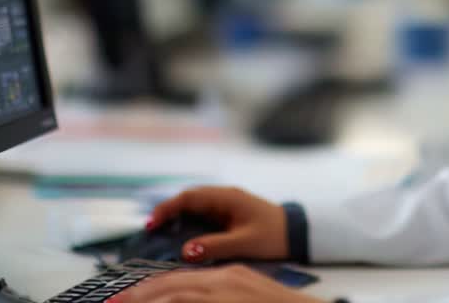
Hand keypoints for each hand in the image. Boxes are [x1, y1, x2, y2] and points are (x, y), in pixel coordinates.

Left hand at [107, 265, 323, 302]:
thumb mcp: (247, 299)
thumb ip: (220, 298)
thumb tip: (186, 300)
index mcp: (229, 276)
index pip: (180, 279)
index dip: (150, 289)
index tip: (128, 298)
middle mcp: (226, 279)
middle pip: (170, 284)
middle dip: (138, 296)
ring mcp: (228, 293)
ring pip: (175, 295)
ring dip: (146, 302)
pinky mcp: (230, 301)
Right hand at [149, 186, 288, 262]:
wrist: (298, 232)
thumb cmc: (274, 236)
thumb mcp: (245, 243)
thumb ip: (215, 246)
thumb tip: (185, 252)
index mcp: (226, 198)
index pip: (189, 198)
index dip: (167, 209)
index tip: (151, 224)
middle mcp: (223, 196)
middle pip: (188, 199)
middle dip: (167, 212)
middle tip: (149, 231)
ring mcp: (226, 203)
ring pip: (194, 205)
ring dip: (177, 216)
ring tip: (159, 234)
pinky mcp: (229, 213)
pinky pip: (203, 213)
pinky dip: (188, 221)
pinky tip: (181, 236)